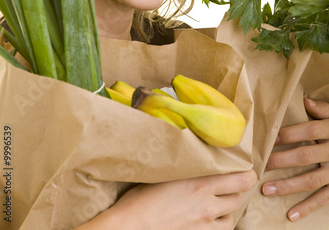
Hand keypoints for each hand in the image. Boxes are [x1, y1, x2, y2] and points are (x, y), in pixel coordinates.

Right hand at [75, 169, 256, 229]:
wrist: (131, 226)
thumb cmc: (141, 198)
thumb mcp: (166, 173)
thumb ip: (188, 167)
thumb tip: (195, 153)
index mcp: (200, 182)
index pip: (241, 178)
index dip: (246, 174)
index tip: (243, 170)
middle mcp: (207, 204)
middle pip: (239, 197)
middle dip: (236, 191)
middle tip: (229, 185)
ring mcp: (205, 224)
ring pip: (231, 217)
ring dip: (227, 210)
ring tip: (216, 204)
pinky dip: (218, 225)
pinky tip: (208, 220)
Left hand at [262, 98, 328, 221]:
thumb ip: (322, 108)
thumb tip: (305, 100)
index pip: (309, 131)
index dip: (290, 134)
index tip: (270, 138)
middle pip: (306, 156)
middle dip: (282, 161)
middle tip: (261, 165)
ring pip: (311, 180)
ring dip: (289, 186)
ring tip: (267, 190)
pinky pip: (324, 198)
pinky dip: (308, 207)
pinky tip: (291, 214)